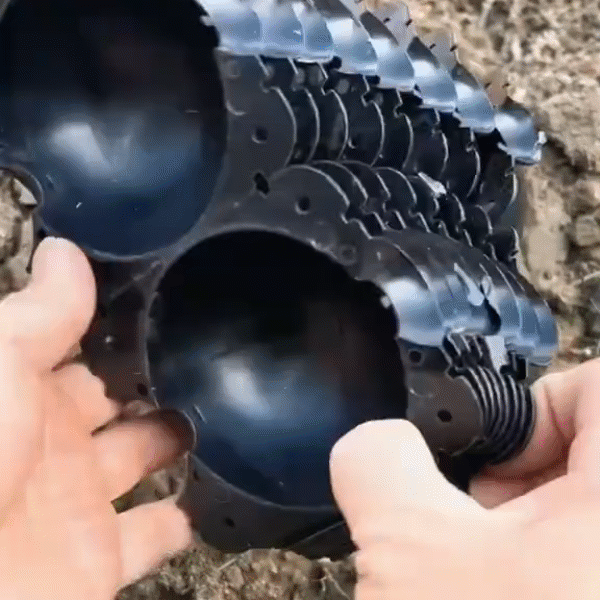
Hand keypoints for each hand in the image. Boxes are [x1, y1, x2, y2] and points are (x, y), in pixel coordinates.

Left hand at [0, 238, 193, 599]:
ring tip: (229, 407)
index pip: (78, 346)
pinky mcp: (100, 558)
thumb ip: (38, 316)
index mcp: (21, 396)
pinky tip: (222, 492)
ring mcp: (77, 502)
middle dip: (159, 374)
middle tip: (210, 349)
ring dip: (180, 437)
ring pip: (144, 458)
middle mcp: (51, 446)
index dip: (119, 322)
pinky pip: (157, 534)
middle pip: (119, 399)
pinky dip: (187, 517)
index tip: (170, 295)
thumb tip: (67, 254)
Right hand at [330, 360, 599, 599]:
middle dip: (516, 475)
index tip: (495, 450)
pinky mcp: (596, 597)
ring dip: (519, 525)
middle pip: (588, 451)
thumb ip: (381, 462)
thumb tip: (376, 441)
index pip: (598, 386)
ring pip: (580, 509)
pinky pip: (578, 561)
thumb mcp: (406, 544)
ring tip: (476, 569)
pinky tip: (489, 594)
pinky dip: (532, 564)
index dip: (538, 401)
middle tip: (477, 518)